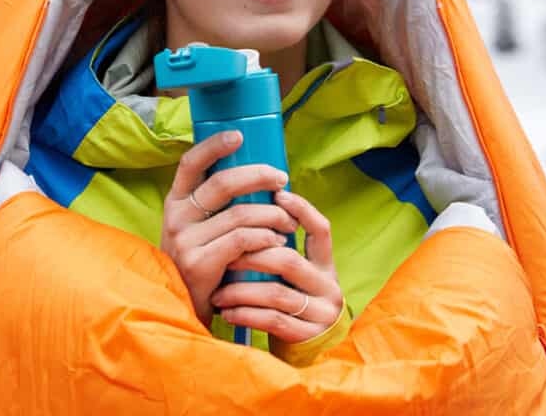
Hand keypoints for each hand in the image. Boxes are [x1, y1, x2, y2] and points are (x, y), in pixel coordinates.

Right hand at [161, 130, 297, 325]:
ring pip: (240, 214)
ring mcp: (185, 240)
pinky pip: (242, 240)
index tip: (238, 136)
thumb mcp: (198, 229)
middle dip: (259, 176)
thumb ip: (218, 206)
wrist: (184, 308)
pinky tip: (277, 241)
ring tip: (288, 221)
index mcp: (176, 201)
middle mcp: (176, 216)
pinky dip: (266, 237)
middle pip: (223, 183)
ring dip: (272, 214)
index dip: (214, 146)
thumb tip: (260, 177)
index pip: (191, 163)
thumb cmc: (202, 262)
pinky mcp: (199, 262)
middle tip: (282, 180)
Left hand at [209, 190, 342, 344]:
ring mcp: (320, 313)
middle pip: (289, 261)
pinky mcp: (307, 336)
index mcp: (325, 265)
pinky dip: (245, 314)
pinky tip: (227, 312)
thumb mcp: (293, 276)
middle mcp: (328, 286)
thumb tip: (246, 210)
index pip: (321, 230)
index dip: (302, 209)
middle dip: (252, 256)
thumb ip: (279, 250)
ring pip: (276, 294)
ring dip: (241, 291)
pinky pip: (272, 321)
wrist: (307, 350)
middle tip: (224, 256)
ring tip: (218, 292)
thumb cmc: (290, 302)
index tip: (277, 194)